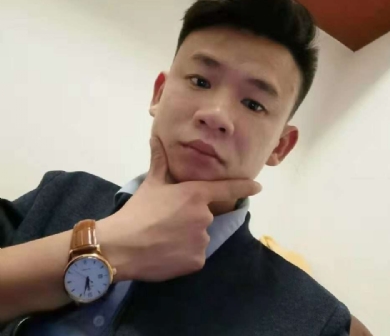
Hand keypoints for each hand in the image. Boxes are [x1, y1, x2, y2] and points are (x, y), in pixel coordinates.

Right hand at [98, 136, 261, 281]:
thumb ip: (159, 161)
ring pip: (200, 237)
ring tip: (164, 238)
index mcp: (196, 195)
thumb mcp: (151, 184)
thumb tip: (155, 138)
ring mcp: (202, 240)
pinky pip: (195, 255)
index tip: (258, 186)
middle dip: (192, 218)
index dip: (244, 187)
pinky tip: (166, 253)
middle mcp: (204, 217)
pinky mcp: (197, 262)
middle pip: (206, 216)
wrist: (121, 246)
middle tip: (168, 222)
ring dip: (188, 237)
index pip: (227, 189)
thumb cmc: (139, 211)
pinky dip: (185, 254)